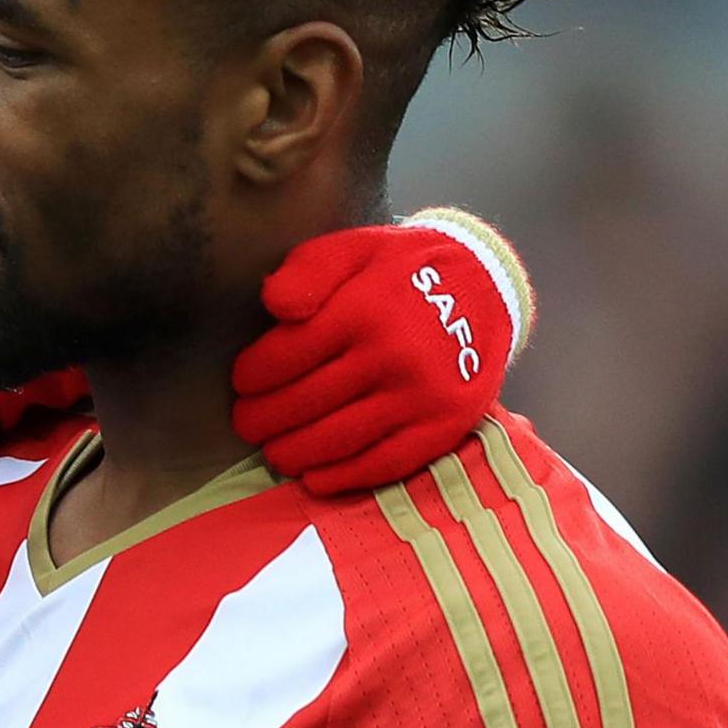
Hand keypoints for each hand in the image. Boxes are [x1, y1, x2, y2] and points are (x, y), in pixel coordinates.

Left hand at [230, 209, 532, 494]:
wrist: (486, 286)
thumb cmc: (403, 269)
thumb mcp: (353, 247)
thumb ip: (308, 269)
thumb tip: (274, 306)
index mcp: (365, 309)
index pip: (288, 355)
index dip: (254, 375)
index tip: (242, 382)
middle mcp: (393, 356)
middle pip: (307, 402)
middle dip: (265, 418)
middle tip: (246, 423)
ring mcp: (421, 396)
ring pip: (339, 439)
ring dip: (295, 452)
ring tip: (273, 451)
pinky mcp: (444, 426)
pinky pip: (385, 463)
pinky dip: (344, 477)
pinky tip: (315, 479)